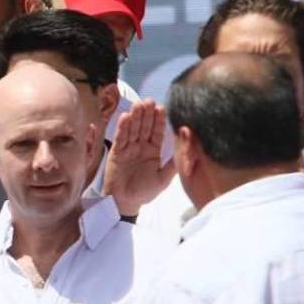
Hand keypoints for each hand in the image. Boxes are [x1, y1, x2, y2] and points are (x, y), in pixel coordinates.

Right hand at [102, 99, 175, 217]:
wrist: (125, 203)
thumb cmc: (144, 192)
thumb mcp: (163, 179)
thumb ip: (173, 164)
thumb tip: (186, 149)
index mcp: (153, 151)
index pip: (157, 132)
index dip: (159, 120)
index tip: (162, 107)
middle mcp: (141, 147)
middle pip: (144, 127)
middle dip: (146, 114)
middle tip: (149, 100)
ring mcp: (128, 149)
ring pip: (132, 129)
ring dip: (135, 117)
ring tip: (137, 104)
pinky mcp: (117, 153)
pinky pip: (120, 138)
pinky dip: (122, 128)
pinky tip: (125, 117)